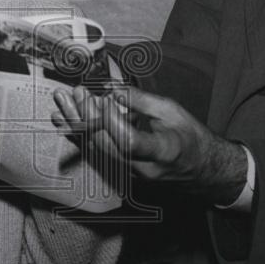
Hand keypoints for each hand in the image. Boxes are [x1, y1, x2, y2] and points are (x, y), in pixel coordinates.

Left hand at [52, 85, 245, 204]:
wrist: (204, 171)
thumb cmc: (192, 139)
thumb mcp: (173, 112)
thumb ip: (141, 101)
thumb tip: (112, 88)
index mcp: (163, 153)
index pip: (128, 141)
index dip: (111, 120)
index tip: (101, 97)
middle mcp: (144, 169)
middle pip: (105, 146)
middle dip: (86, 117)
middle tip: (73, 92)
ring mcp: (132, 175)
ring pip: (96, 150)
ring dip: (77, 125)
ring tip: (60, 103)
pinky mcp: (124, 174)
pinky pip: (98, 154)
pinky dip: (81, 136)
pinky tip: (65, 122)